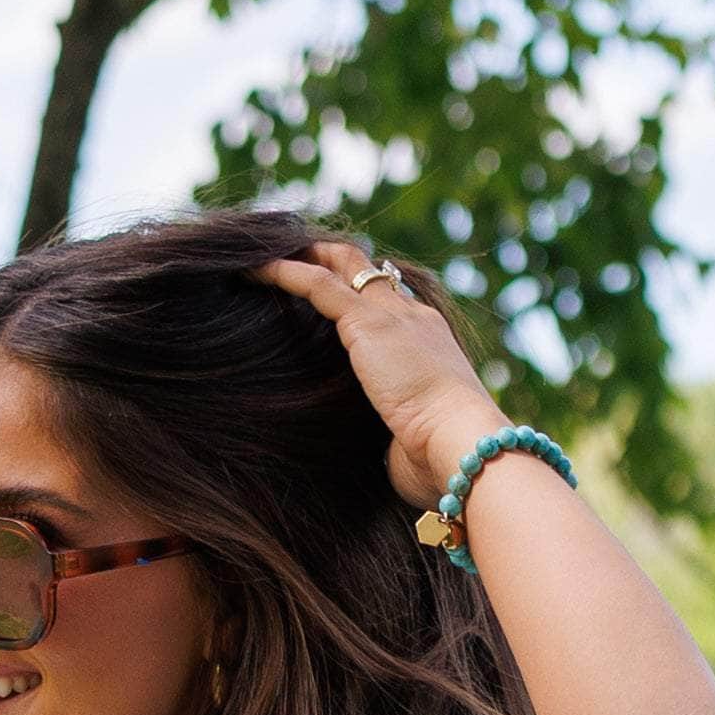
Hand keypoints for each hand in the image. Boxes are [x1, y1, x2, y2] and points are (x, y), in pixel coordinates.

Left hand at [263, 234, 505, 509]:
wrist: (461, 441)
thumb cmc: (442, 457)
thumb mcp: (414, 438)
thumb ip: (395, 433)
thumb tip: (384, 455)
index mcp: (428, 343)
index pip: (393, 304)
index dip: (362, 295)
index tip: (334, 296)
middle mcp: (412, 318)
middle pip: (369, 272)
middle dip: (332, 260)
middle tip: (295, 258)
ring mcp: (390, 315)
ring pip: (342, 266)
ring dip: (304, 258)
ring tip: (265, 259)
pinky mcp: (364, 322)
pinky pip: (316, 285)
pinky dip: (283, 273)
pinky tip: (253, 271)